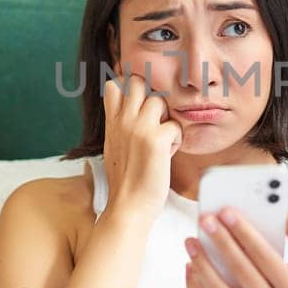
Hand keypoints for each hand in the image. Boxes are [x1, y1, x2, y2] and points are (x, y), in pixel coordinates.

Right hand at [100, 73, 182, 217]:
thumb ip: (117, 122)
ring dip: (166, 118)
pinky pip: (175, 125)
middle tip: (156, 118)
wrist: (128, 206)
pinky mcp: (156, 140)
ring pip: (159, 100)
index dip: (129, 86)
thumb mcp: (113, 145)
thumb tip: (118, 100)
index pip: (115, 84)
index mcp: (112, 123)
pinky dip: (176, 139)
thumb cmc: (125, 181)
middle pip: (138, 81)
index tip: (139, 103)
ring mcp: (139, 128)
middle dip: (151, 94)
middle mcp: (123, 121)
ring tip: (162, 139)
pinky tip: (168, 154)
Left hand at [183, 208, 287, 287]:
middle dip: (220, 241)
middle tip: (206, 220)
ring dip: (201, 263)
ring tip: (191, 241)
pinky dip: (195, 286)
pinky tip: (190, 266)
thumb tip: (287, 215)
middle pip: (239, 270)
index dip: (245, 233)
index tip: (227, 212)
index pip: (264, 257)